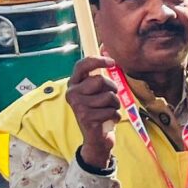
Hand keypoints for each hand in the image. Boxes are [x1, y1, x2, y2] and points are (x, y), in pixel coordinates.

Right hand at [68, 55, 122, 169]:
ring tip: (108, 111)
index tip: (112, 62)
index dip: (97, 60)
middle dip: (112, 89)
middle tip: (111, 99)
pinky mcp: (86, 118)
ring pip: (109, 97)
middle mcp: (72, 93)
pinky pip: (111, 111)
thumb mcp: (98, 93)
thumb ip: (100, 76)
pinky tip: (107, 121)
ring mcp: (78, 106)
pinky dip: (115, 117)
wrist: (96, 139)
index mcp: (74, 84)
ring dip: (115, 106)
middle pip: (100, 81)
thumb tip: (106, 49)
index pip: (82, 65)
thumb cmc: (99, 112)